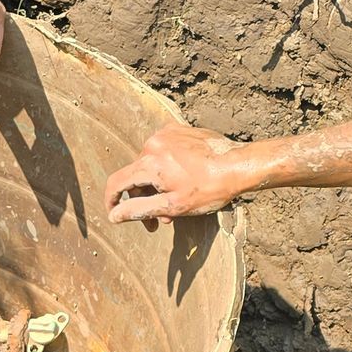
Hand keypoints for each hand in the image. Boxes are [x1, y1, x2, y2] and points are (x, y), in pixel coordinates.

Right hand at [105, 123, 253, 225]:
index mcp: (149, 163)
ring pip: (150, 165)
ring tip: (176, 202)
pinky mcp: (178, 129)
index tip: (115, 214)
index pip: (116, 183)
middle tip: (161, 221)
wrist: (239, 165)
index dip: (111, 201)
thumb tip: (113, 216)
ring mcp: (166, 133)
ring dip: (157, 184)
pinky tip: (183, 179)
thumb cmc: (210, 188)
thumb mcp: (173, 206)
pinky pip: (162, 152)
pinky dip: (166, 168)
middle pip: (136, 175)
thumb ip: (139, 210)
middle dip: (145, 199)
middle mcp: (152, 143)